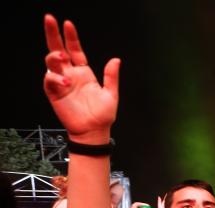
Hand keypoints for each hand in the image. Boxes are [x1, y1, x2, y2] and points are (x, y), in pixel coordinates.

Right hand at [43, 14, 118, 141]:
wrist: (95, 131)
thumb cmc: (102, 115)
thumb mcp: (111, 94)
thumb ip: (111, 77)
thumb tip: (116, 60)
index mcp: (84, 72)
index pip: (75, 50)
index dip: (71, 37)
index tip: (68, 24)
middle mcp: (71, 74)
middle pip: (58, 50)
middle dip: (53, 35)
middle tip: (50, 20)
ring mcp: (62, 83)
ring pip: (52, 63)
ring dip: (54, 57)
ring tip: (62, 57)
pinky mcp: (55, 93)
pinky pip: (50, 81)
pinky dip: (55, 78)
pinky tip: (65, 82)